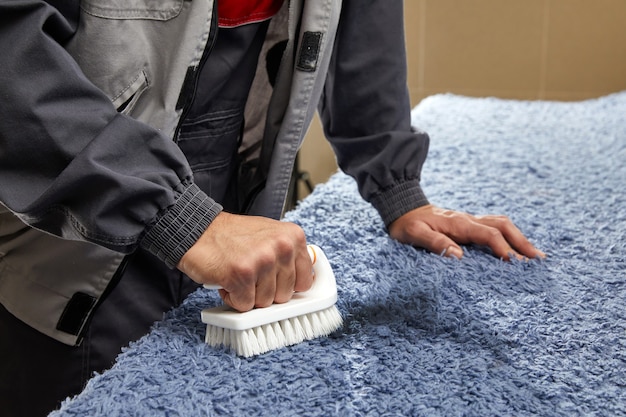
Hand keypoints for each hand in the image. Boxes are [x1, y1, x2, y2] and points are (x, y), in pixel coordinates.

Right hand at [177, 212, 313, 311]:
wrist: (198, 230)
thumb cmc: (233, 236)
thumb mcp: (270, 236)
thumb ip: (288, 257)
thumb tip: (303, 284)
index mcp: (293, 237)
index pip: (305, 281)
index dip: (287, 287)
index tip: (275, 283)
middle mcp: (282, 247)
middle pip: (284, 296)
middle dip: (265, 291)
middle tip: (250, 273)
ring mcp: (263, 260)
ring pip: (265, 303)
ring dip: (248, 294)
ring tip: (238, 274)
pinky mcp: (242, 275)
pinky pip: (244, 305)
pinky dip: (233, 298)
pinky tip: (227, 280)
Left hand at [388, 204, 545, 260]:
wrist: (401, 208)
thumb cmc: (406, 225)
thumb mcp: (415, 235)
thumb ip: (435, 244)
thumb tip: (458, 256)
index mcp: (458, 223)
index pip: (488, 235)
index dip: (502, 248)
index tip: (514, 263)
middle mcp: (468, 220)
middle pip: (502, 226)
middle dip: (521, 242)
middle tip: (538, 260)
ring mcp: (470, 221)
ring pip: (501, 224)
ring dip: (519, 238)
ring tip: (534, 256)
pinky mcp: (468, 225)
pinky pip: (494, 228)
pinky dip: (509, 236)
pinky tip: (516, 248)